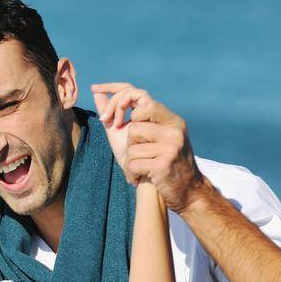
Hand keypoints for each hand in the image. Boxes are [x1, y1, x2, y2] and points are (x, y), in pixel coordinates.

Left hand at [91, 82, 206, 212]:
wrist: (186, 192)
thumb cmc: (156, 164)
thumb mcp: (139, 139)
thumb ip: (118, 116)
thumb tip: (97, 94)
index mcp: (170, 119)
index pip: (139, 94)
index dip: (116, 95)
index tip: (94, 89)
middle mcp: (174, 128)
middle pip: (133, 125)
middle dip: (127, 142)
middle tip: (131, 154)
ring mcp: (172, 145)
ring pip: (132, 146)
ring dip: (130, 162)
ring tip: (140, 169)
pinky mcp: (165, 163)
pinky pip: (133, 163)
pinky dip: (131, 174)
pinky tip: (139, 179)